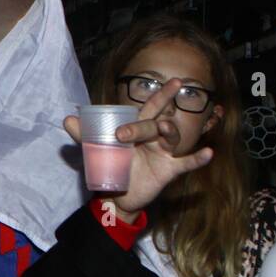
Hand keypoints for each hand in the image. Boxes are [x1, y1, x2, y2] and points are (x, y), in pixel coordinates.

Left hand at [61, 80, 213, 218]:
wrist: (116, 194)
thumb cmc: (113, 163)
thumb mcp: (97, 148)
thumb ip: (85, 134)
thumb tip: (67, 119)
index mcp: (140, 127)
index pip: (151, 107)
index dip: (161, 95)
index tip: (171, 82)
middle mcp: (154, 137)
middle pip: (157, 121)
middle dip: (146, 122)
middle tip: (123, 134)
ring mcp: (163, 153)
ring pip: (171, 137)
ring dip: (171, 131)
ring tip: (167, 128)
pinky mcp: (169, 170)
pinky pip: (186, 163)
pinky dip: (198, 159)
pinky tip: (209, 153)